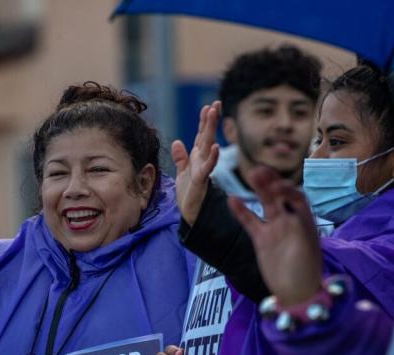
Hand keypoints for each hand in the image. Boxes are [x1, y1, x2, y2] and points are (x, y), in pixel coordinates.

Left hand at [171, 102, 220, 225]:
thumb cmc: (188, 194)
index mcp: (197, 157)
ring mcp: (203, 168)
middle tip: (216, 103)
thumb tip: (177, 142)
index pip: (201, 135)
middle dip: (211, 120)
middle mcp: (202, 160)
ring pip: (207, 145)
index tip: (208, 106)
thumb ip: (180, 158)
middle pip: (206, 136)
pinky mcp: (201, 180)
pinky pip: (207, 167)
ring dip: (210, 129)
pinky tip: (216, 147)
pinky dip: (212, 157)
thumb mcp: (181, 173)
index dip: (204, 121)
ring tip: (214, 113)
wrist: (190, 213)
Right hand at [229, 165, 323, 305]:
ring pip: (265, 204)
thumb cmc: (306, 270)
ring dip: (258, 189)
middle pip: (279, 196)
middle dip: (271, 182)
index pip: (296, 196)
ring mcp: (274, 229)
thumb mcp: (305, 245)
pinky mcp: (261, 239)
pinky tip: (231, 199)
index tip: (277, 186)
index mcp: (305, 220)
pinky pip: (250, 222)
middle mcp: (290, 221)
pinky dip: (241, 211)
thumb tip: (285, 213)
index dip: (287, 189)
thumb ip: (295, 226)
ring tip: (250, 174)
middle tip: (259, 170)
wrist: (296, 293)